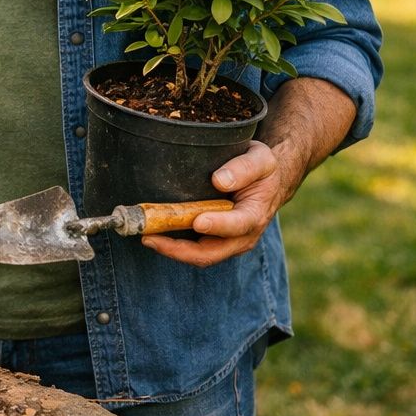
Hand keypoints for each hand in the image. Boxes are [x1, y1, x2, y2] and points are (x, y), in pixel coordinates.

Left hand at [140, 141, 285, 266]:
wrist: (269, 182)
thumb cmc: (263, 169)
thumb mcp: (261, 160)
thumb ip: (244, 168)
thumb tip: (219, 181)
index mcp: (255, 215)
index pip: (237, 224)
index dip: (218, 225)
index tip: (198, 220)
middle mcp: (243, 236)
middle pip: (211, 252)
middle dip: (179, 249)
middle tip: (151, 237)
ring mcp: (229, 242)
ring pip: (200, 255)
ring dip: (172, 250)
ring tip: (147, 237)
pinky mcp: (216, 241)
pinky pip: (195, 249)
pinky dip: (174, 245)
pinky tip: (155, 234)